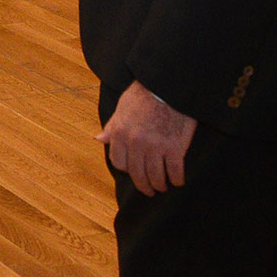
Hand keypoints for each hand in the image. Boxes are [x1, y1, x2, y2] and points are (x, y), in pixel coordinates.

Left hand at [96, 80, 195, 196]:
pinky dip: (177, 180)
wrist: (168, 85)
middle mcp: (135, 143)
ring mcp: (156, 147)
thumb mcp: (122, 108)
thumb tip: (98, 138)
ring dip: (160, 185)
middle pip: (137, 174)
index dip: (126, 170)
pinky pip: (175, 172)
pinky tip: (178, 180)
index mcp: (120, 133)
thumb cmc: (144, 94)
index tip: (134, 172)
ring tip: (164, 186)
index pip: (118, 162)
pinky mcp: (175, 148)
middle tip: (150, 190)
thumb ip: (112, 127)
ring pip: (156, 177)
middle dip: (144, 186)